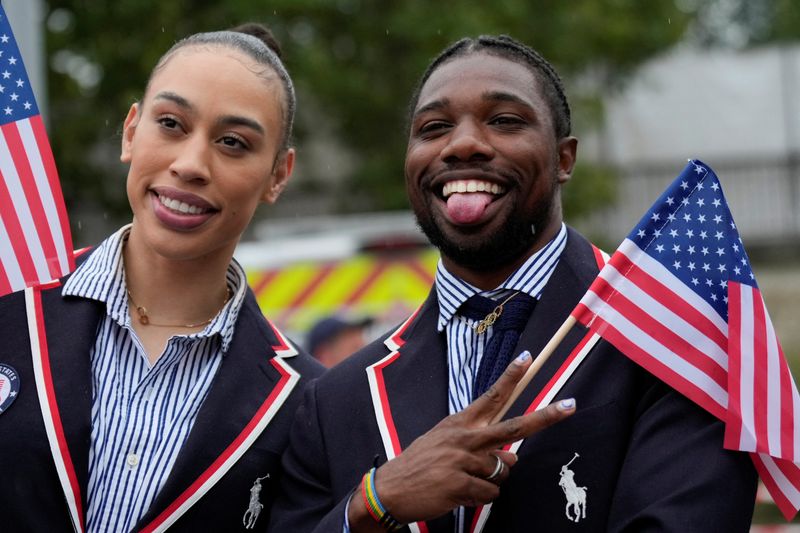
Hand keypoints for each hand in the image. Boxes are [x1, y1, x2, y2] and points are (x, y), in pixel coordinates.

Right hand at [348, 351, 575, 529]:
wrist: (390, 489)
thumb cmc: (419, 465)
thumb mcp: (443, 443)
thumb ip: (478, 446)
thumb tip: (511, 457)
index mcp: (459, 423)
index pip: (491, 396)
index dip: (510, 377)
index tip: (527, 358)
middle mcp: (464, 438)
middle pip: (515, 427)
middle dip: (545, 417)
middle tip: (570, 406)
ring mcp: (463, 460)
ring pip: (504, 469)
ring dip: (491, 479)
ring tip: (464, 480)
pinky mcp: (461, 484)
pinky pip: (490, 492)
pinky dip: (479, 497)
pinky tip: (459, 493)